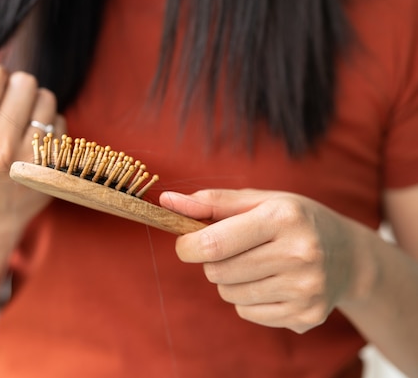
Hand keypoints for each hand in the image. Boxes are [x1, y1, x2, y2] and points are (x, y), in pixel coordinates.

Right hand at [0, 63, 65, 232]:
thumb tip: (8, 58)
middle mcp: (0, 151)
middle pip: (24, 82)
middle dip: (17, 87)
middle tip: (9, 107)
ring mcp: (32, 163)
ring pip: (46, 98)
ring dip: (35, 104)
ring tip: (22, 125)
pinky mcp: (55, 170)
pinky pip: (60, 121)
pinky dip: (49, 125)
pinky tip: (35, 142)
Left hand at [160, 189, 361, 333]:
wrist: (349, 256)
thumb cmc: (294, 220)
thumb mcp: (260, 200)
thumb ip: (211, 202)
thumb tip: (166, 202)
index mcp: (284, 217)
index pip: (214, 243)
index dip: (187, 246)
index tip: (185, 243)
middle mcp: (299, 254)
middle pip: (218, 271)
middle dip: (213, 261)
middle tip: (234, 249)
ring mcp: (306, 289)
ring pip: (229, 294)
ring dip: (229, 281)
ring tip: (256, 264)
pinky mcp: (306, 315)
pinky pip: (247, 313)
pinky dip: (248, 299)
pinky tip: (272, 282)